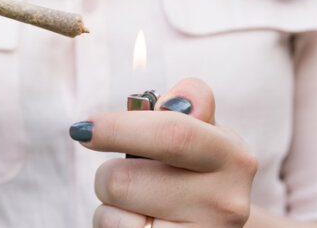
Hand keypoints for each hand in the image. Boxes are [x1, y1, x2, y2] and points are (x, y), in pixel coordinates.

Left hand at [71, 78, 257, 226]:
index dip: (119, 129)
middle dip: (108, 171)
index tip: (84, 128)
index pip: (172, 136)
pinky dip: (114, 224)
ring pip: (114, 211)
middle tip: (117, 171)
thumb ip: (191, 104)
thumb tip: (172, 100)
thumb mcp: (205, 134)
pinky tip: (138, 224)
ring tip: (138, 202)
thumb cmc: (198, 172)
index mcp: (232, 158)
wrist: (214, 225)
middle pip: (124, 179)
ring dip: (111, 202)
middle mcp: (224, 202)